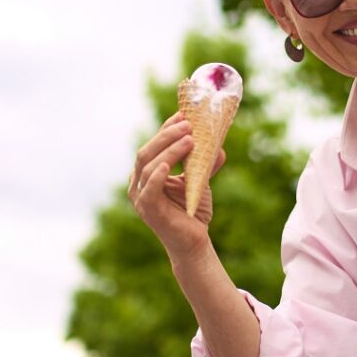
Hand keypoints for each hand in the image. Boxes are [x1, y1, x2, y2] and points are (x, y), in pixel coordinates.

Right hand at [129, 113, 225, 255]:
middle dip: (167, 135)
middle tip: (188, 124)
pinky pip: (149, 189)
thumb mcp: (199, 182)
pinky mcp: (147, 210)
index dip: (167, 128)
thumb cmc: (192, 212)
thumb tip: (219, 146)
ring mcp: (140, 196)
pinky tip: (168, 165)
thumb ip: (204, 164)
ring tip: (190, 140)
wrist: (193, 242)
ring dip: (169, 149)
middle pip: (147, 151)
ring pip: (148, 165)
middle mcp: (138, 182)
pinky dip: (157, 175)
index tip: (185, 114)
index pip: (154, 144)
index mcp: (147, 172)